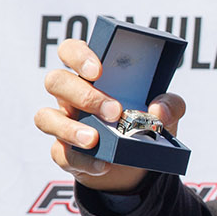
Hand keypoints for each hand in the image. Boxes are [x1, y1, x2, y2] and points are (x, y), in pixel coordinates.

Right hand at [35, 38, 185, 192]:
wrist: (140, 163)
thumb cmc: (145, 122)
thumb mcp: (165, 111)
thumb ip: (171, 104)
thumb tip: (158, 111)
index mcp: (93, 74)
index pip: (71, 50)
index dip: (78, 56)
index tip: (98, 71)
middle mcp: (72, 94)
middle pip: (56, 81)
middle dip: (84, 95)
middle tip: (114, 111)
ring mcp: (64, 122)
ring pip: (46, 117)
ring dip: (70, 128)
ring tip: (95, 139)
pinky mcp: (64, 151)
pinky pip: (61, 154)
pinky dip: (83, 161)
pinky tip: (103, 165)